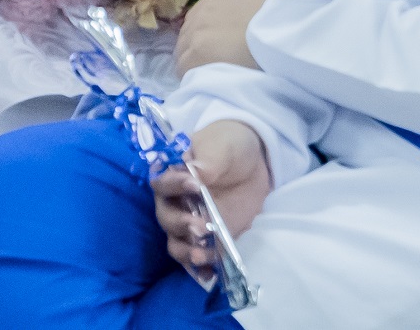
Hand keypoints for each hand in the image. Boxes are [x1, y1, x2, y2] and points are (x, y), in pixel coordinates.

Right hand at [152, 120, 271, 271]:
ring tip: (203, 253)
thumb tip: (196, 173)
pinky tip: (211, 273)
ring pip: (177, 243)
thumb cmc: (230, 145)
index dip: (175, 187)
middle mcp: (176, 202)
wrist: (255, 160)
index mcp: (174, 175)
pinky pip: (197, 257)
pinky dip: (201, 267)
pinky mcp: (209, 239)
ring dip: (187, 251)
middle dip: (181, 225)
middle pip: (167, 219)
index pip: (164, 184)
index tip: (196, 186)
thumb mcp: (223, 146)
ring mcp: (192, 223)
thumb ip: (209, 160)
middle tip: (201, 227)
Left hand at [175, 0, 274, 74]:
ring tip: (207, 73)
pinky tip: (201, 80)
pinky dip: (190, 74)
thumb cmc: (275, 15)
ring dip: (192, 61)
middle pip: (187, 34)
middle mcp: (201, 13)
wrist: (278, 31)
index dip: (206, 32)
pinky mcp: (195, 55)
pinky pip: (183, 67)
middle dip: (196, 47)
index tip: (215, 44)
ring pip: (182, 51)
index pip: (199, 16)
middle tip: (212, 61)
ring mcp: (196, 33)